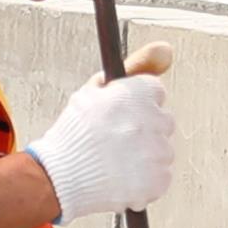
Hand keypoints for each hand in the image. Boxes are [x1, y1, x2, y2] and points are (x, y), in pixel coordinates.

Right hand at [27, 68, 176, 219]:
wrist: (61, 178)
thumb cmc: (74, 134)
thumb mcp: (95, 89)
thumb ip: (136, 66)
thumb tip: (166, 48)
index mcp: (138, 94)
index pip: (154, 91)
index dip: (135, 103)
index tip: (120, 114)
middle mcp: (153, 121)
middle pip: (162, 121)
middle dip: (144, 129)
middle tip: (114, 140)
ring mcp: (159, 152)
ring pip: (162, 150)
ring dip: (145, 156)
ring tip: (114, 161)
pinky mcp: (160, 179)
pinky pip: (161, 176)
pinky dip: (145, 179)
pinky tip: (121, 177)